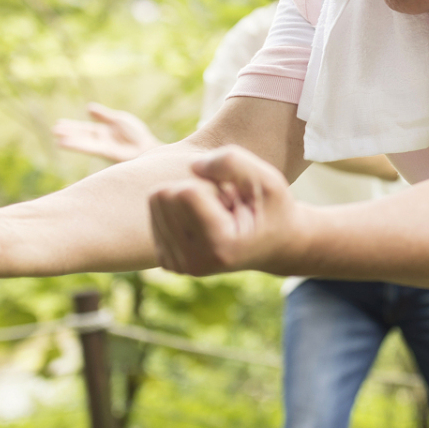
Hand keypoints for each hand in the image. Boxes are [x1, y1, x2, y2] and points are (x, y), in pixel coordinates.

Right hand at [52, 103, 158, 163]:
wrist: (148, 145)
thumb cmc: (136, 134)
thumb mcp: (118, 120)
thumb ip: (103, 116)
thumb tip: (88, 108)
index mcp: (102, 131)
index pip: (84, 129)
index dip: (72, 127)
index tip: (58, 124)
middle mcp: (101, 140)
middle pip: (81, 136)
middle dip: (69, 133)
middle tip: (54, 130)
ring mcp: (104, 147)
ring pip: (85, 144)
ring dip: (72, 142)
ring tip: (58, 140)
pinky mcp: (108, 152)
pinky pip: (92, 148)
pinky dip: (82, 146)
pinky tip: (76, 144)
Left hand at [147, 146, 305, 276]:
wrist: (274, 246)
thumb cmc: (271, 209)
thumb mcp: (267, 180)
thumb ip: (233, 162)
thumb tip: (192, 166)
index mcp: (220, 247)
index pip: (185, 192)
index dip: (211, 182)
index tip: (233, 199)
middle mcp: (194, 262)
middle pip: (164, 195)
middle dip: (194, 189)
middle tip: (223, 205)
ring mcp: (178, 265)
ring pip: (156, 202)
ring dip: (186, 199)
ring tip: (214, 213)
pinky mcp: (167, 261)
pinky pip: (154, 213)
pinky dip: (177, 209)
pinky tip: (202, 221)